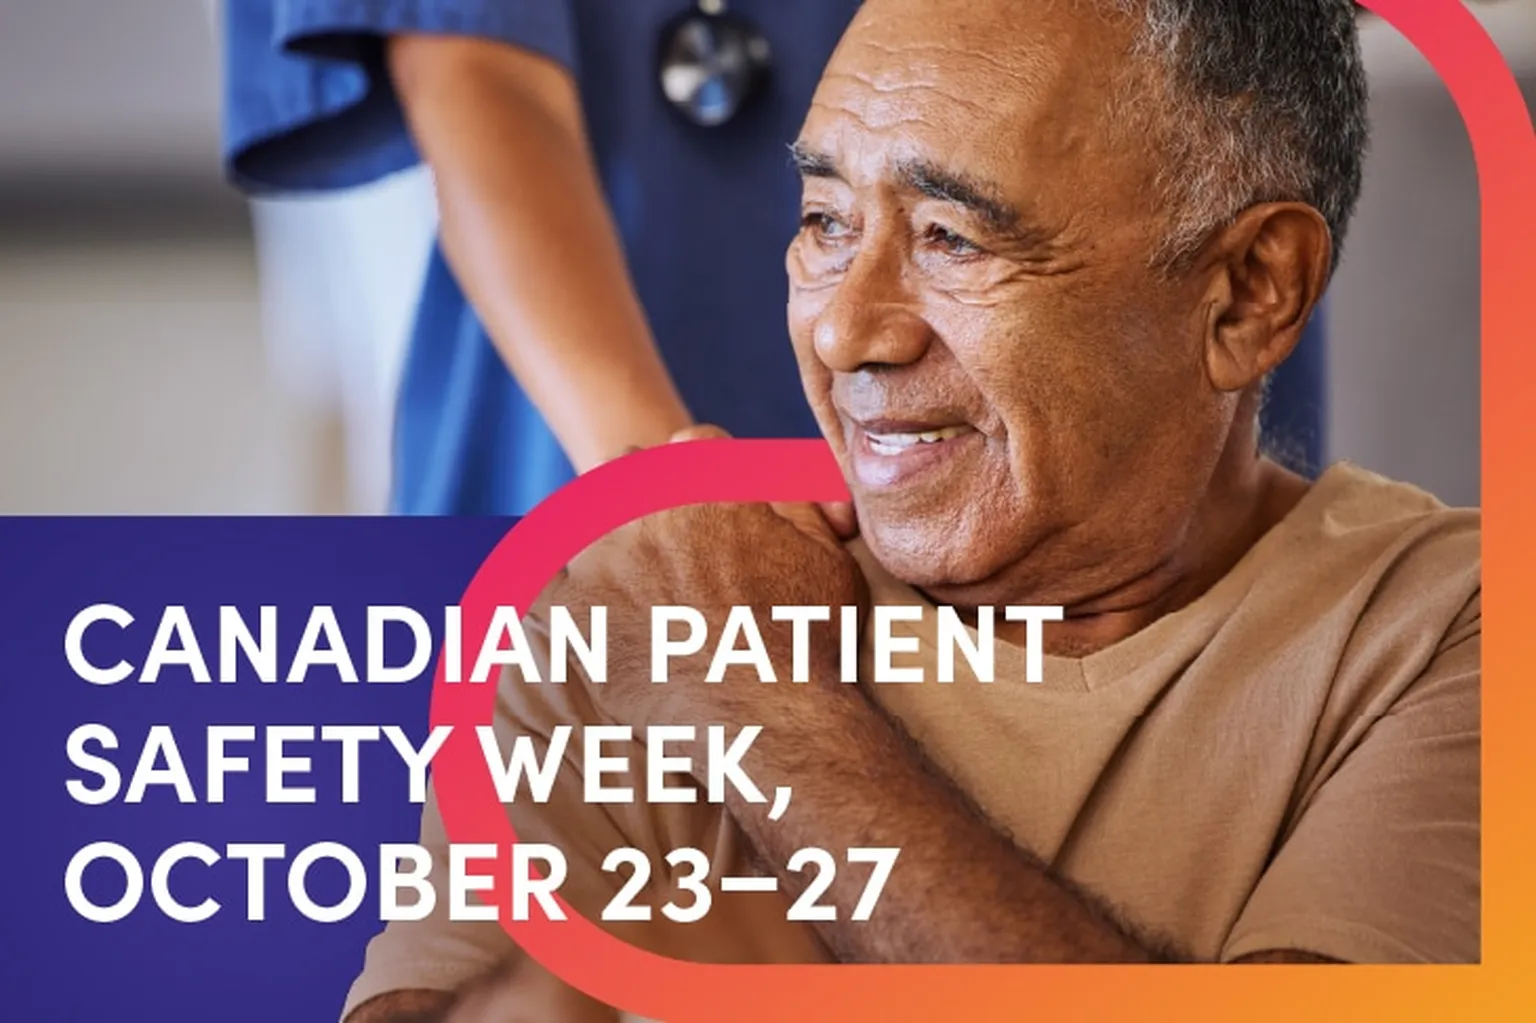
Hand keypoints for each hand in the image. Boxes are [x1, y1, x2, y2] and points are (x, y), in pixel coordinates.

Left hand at [543, 426, 867, 731]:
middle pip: (626, 470)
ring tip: (614, 578)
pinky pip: (535, 579)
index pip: (691, 446)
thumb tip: (764, 478)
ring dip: (592, 536)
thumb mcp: (825, 553)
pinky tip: (560, 602)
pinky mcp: (572, 607)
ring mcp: (605, 555)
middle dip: (638, 494)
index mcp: (712, 482)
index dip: (698, 473)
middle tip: (655, 543)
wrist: (770, 717)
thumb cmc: (807, 639)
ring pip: (579, 518)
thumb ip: (792, 500)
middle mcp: (651, 505)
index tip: (697, 504)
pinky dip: (543, 586)